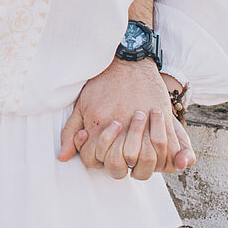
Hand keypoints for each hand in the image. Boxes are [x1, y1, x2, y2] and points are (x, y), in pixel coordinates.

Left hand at [58, 58, 189, 177]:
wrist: (128, 62)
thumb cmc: (102, 84)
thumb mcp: (81, 105)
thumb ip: (70, 133)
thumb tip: (62, 157)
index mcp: (97, 125)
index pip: (93, 160)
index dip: (97, 159)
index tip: (102, 146)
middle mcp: (119, 128)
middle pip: (117, 165)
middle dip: (117, 161)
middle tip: (120, 148)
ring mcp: (141, 125)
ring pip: (142, 161)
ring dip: (140, 158)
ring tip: (136, 143)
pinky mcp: (162, 121)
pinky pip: (166, 149)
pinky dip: (164, 155)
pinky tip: (154, 142)